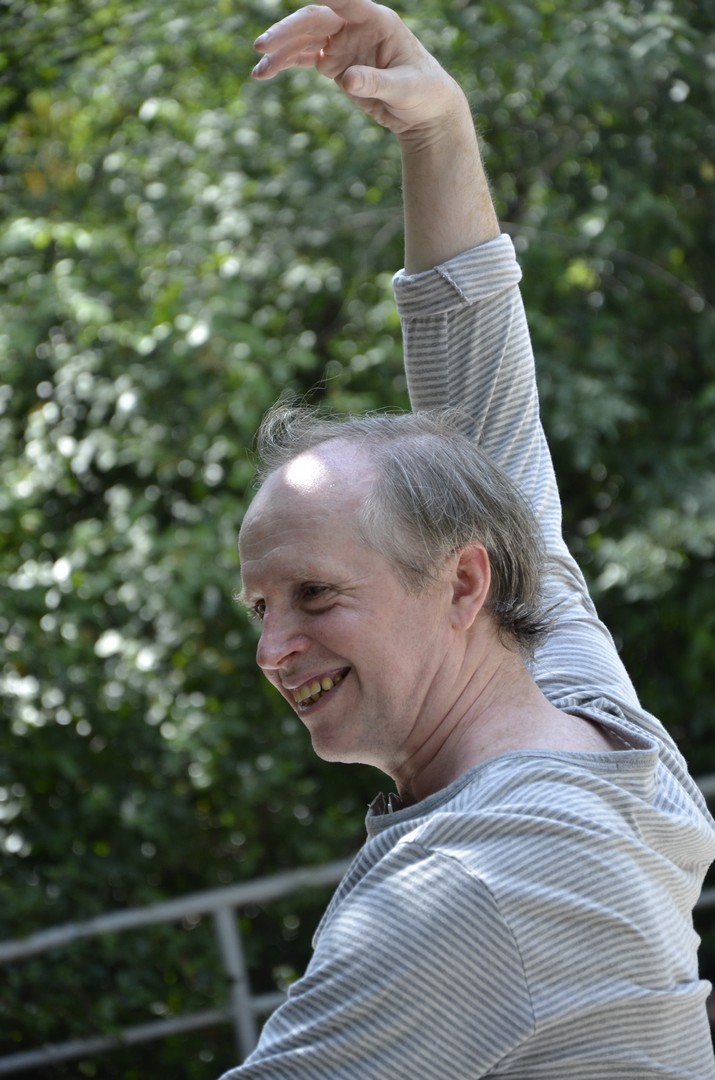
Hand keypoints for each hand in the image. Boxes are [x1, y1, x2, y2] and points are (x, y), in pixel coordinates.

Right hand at [252, 0, 463, 140]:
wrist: (424, 110)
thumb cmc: (423, 92)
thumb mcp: (404, 89)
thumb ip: (376, 82)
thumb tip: (347, 80)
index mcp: (377, 21)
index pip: (346, 0)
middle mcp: (355, 26)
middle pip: (315, 20)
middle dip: (287, 32)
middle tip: (263, 47)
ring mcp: (343, 44)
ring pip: (304, 40)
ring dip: (280, 52)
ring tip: (259, 72)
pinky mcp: (335, 64)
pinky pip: (304, 58)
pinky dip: (284, 64)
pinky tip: (264, 73)